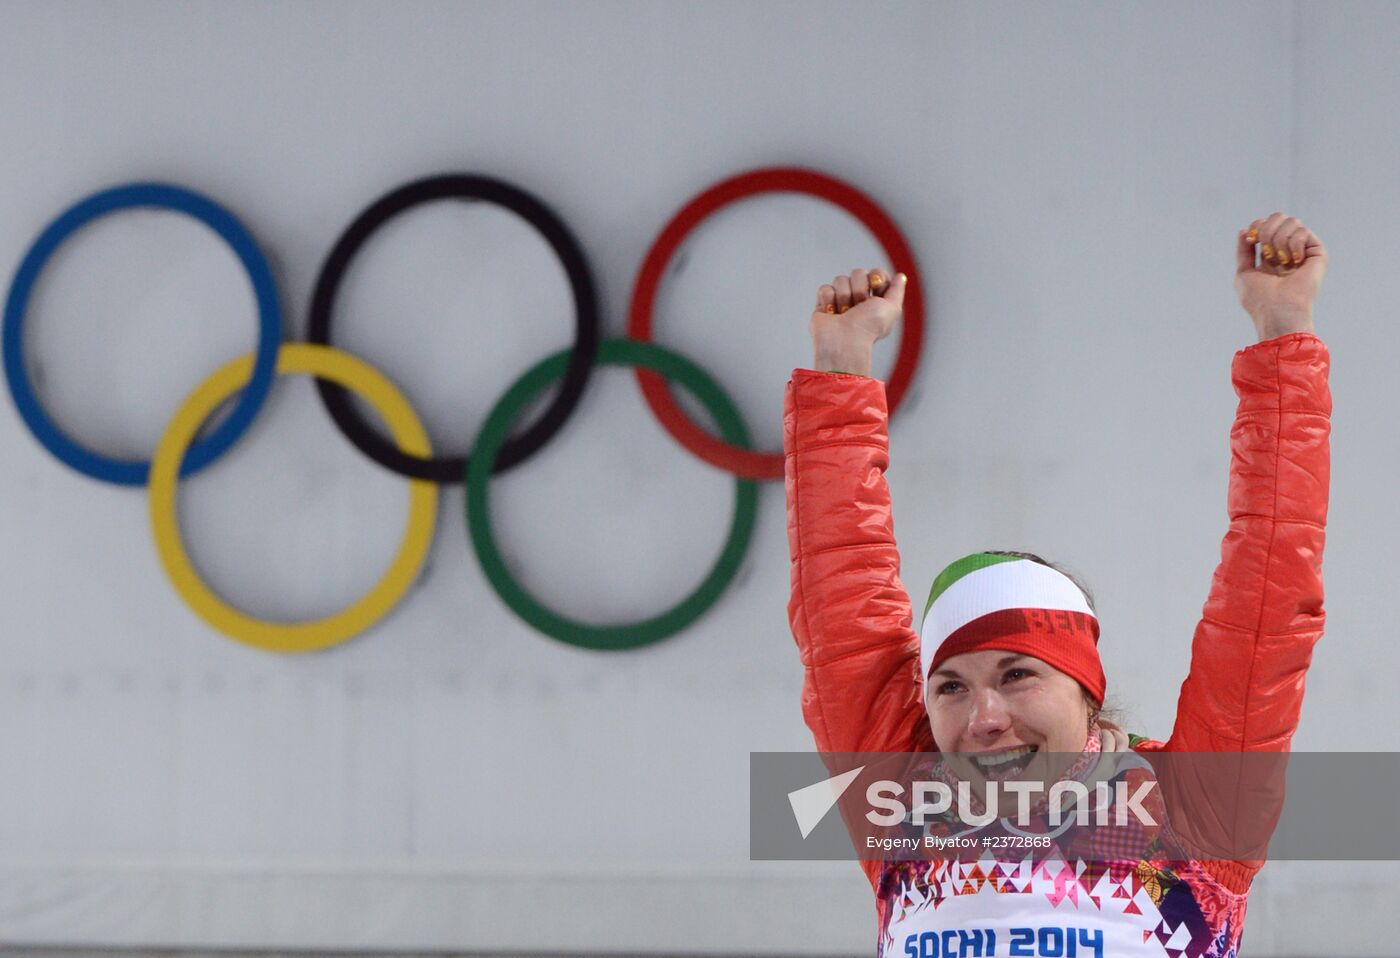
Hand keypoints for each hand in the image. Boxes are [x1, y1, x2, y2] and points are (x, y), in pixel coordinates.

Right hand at [809, 268, 906, 374]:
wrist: (844, 341)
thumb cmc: (869, 328)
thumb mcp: (892, 308)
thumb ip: (897, 290)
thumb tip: (900, 276)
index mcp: (876, 299)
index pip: (876, 273)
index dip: (877, 278)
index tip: (877, 290)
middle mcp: (858, 298)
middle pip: (858, 272)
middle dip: (859, 289)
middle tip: (859, 307)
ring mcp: (840, 300)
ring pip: (840, 279)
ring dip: (844, 297)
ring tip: (844, 314)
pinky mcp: (823, 303)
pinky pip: (825, 288)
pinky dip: (829, 300)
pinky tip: (833, 313)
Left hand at [1235, 213, 1327, 340]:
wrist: (1277, 310)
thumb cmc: (1259, 298)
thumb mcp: (1243, 273)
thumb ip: (1244, 251)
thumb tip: (1245, 229)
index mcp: (1271, 256)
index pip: (1266, 224)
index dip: (1257, 225)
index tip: (1251, 239)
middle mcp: (1288, 251)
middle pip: (1279, 217)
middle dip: (1267, 229)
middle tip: (1266, 250)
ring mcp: (1303, 251)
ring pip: (1292, 221)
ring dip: (1279, 239)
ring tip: (1281, 260)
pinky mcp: (1318, 253)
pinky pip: (1303, 231)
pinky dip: (1293, 244)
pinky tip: (1293, 261)